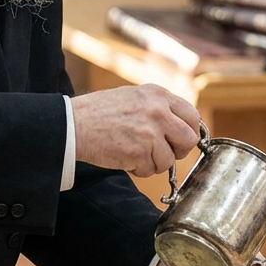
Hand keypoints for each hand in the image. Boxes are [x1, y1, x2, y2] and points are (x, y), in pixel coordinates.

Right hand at [69, 84, 199, 177]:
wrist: (74, 124)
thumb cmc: (99, 112)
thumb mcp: (133, 97)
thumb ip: (159, 107)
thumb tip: (183, 125)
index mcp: (157, 94)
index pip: (192, 115)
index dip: (189, 131)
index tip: (181, 140)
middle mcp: (157, 111)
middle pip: (189, 139)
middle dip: (178, 150)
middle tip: (163, 152)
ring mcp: (150, 132)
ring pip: (169, 159)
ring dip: (154, 162)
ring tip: (134, 153)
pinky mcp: (140, 151)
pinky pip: (151, 170)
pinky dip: (139, 169)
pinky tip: (125, 158)